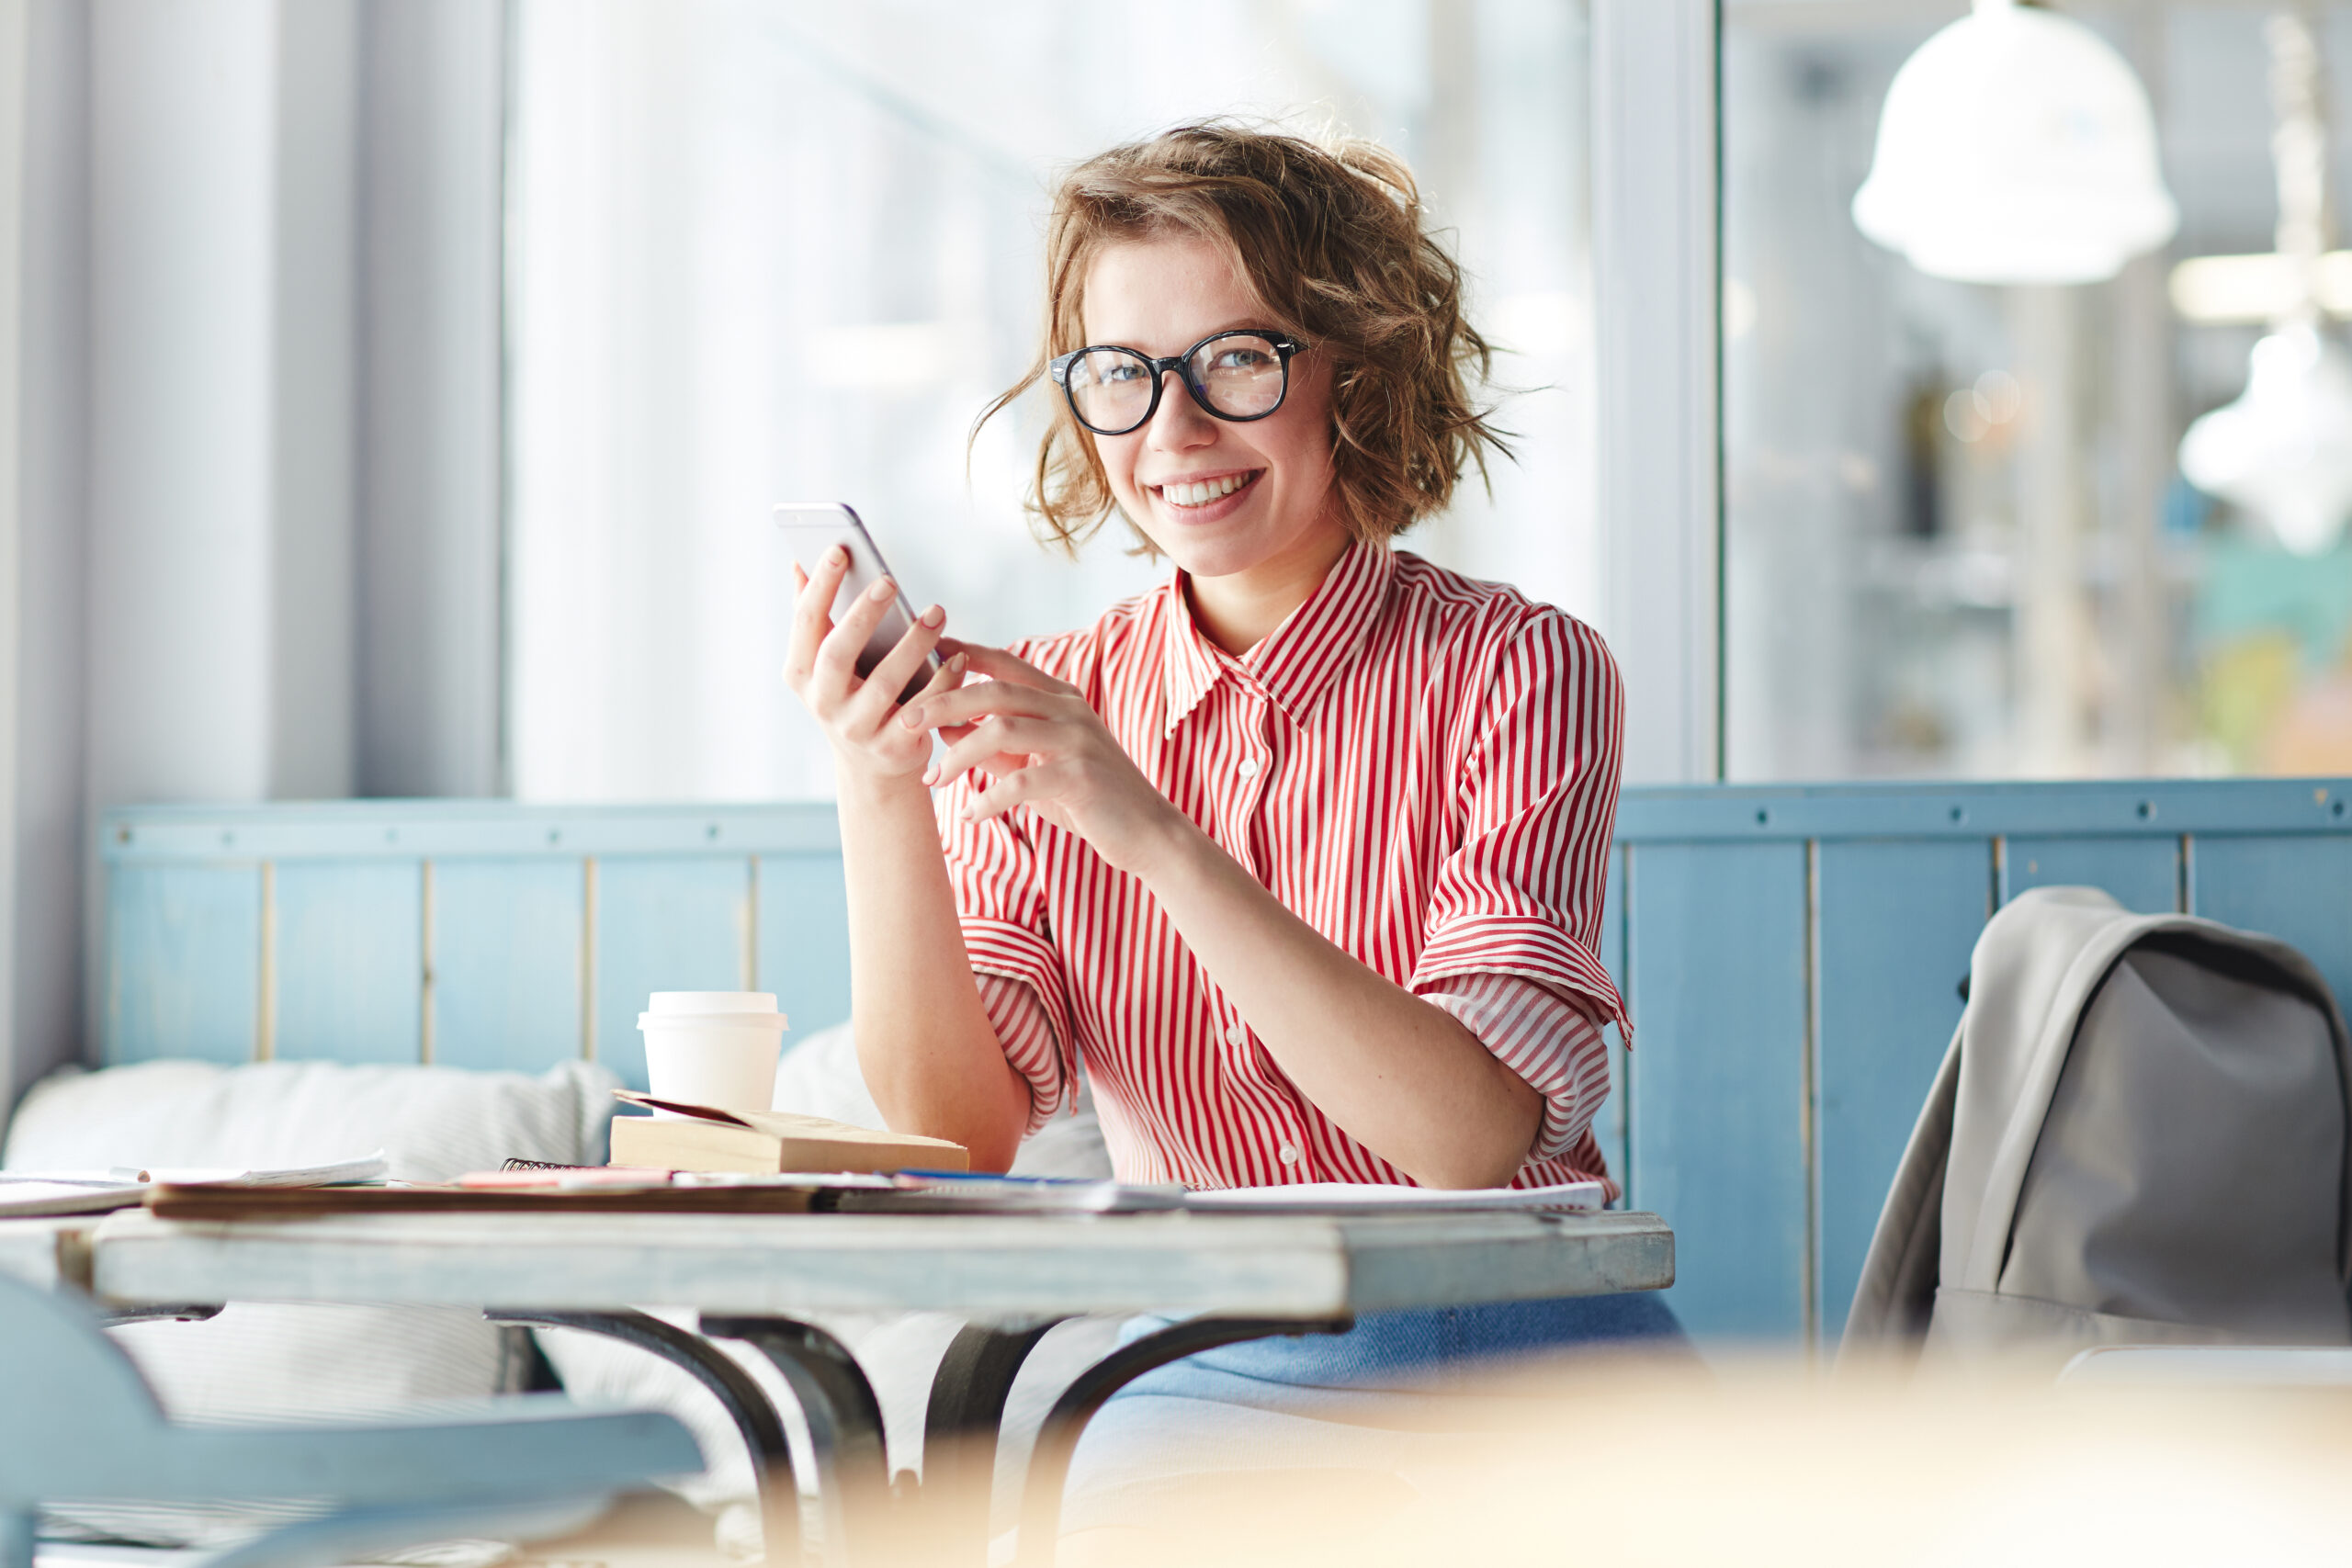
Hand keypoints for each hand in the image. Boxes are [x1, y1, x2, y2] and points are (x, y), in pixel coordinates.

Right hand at [784, 546, 964, 786]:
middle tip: (889, 580)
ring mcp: (856, 729)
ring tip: (937, 614)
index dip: (821, 586)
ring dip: (913, 645)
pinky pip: (922, 710)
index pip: (805, 623)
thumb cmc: (851, 695)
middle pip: (837, 654)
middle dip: (862, 615)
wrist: (872, 766)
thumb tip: (799, 562)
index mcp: (801, 673)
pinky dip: (943, 682)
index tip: (840, 549)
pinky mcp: (892, 747)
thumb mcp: (824, 663)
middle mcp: (823, 703)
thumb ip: (814, 615)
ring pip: (885, 684)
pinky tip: (958, 656)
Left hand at [899, 641, 1193, 875]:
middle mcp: (1069, 709)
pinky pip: (1020, 780)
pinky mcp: (1081, 776)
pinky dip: (988, 798)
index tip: (925, 655)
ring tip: (933, 780)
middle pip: (994, 691)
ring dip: (958, 755)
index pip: (1004, 665)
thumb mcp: (1035, 766)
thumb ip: (995, 746)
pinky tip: (970, 814)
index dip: (963, 655)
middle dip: (944, 702)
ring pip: (1001, 730)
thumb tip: (944, 727)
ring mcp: (1078, 740)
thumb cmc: (1087, 798)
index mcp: (1060, 698)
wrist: (1146, 833)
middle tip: (906, 721)